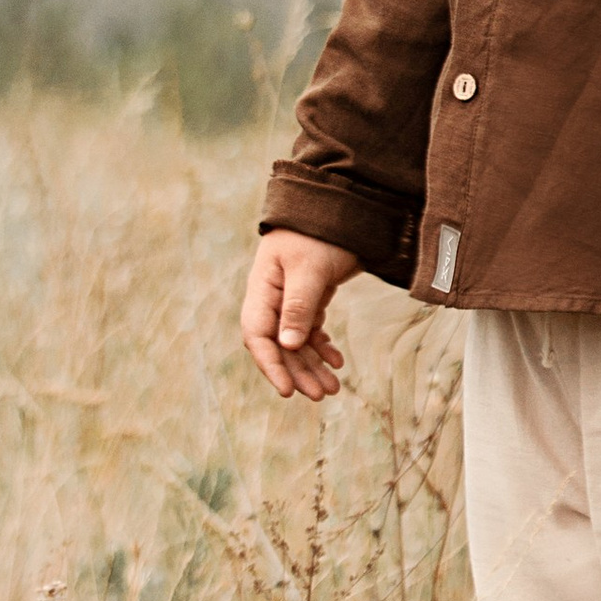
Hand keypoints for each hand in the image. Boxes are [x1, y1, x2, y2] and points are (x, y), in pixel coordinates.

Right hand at [241, 230, 362, 400]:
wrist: (341, 206)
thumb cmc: (319, 233)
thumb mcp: (309, 268)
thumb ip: (298, 306)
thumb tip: (287, 346)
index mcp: (262, 288)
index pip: (258, 336)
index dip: (271, 365)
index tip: (287, 391)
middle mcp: (272, 297)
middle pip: (279, 345)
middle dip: (298, 372)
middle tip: (322, 395)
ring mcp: (290, 298)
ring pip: (296, 342)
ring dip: (312, 365)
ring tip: (333, 388)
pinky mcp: (310, 297)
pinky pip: (311, 330)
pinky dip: (322, 347)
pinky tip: (337, 361)